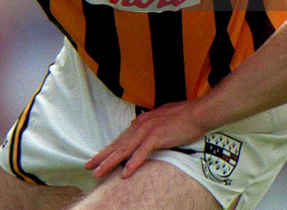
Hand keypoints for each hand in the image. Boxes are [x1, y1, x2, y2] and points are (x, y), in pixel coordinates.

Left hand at [85, 100, 206, 179]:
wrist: (198, 113)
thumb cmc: (184, 116)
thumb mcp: (163, 119)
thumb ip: (152, 126)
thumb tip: (144, 132)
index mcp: (142, 121)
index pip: (121, 138)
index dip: (108, 149)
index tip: (97, 158)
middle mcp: (141, 125)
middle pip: (118, 144)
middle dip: (102, 156)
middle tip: (88, 166)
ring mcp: (148, 130)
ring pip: (125, 149)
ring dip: (111, 162)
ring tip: (99, 172)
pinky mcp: (157, 137)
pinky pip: (142, 153)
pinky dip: (132, 163)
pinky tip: (124, 173)